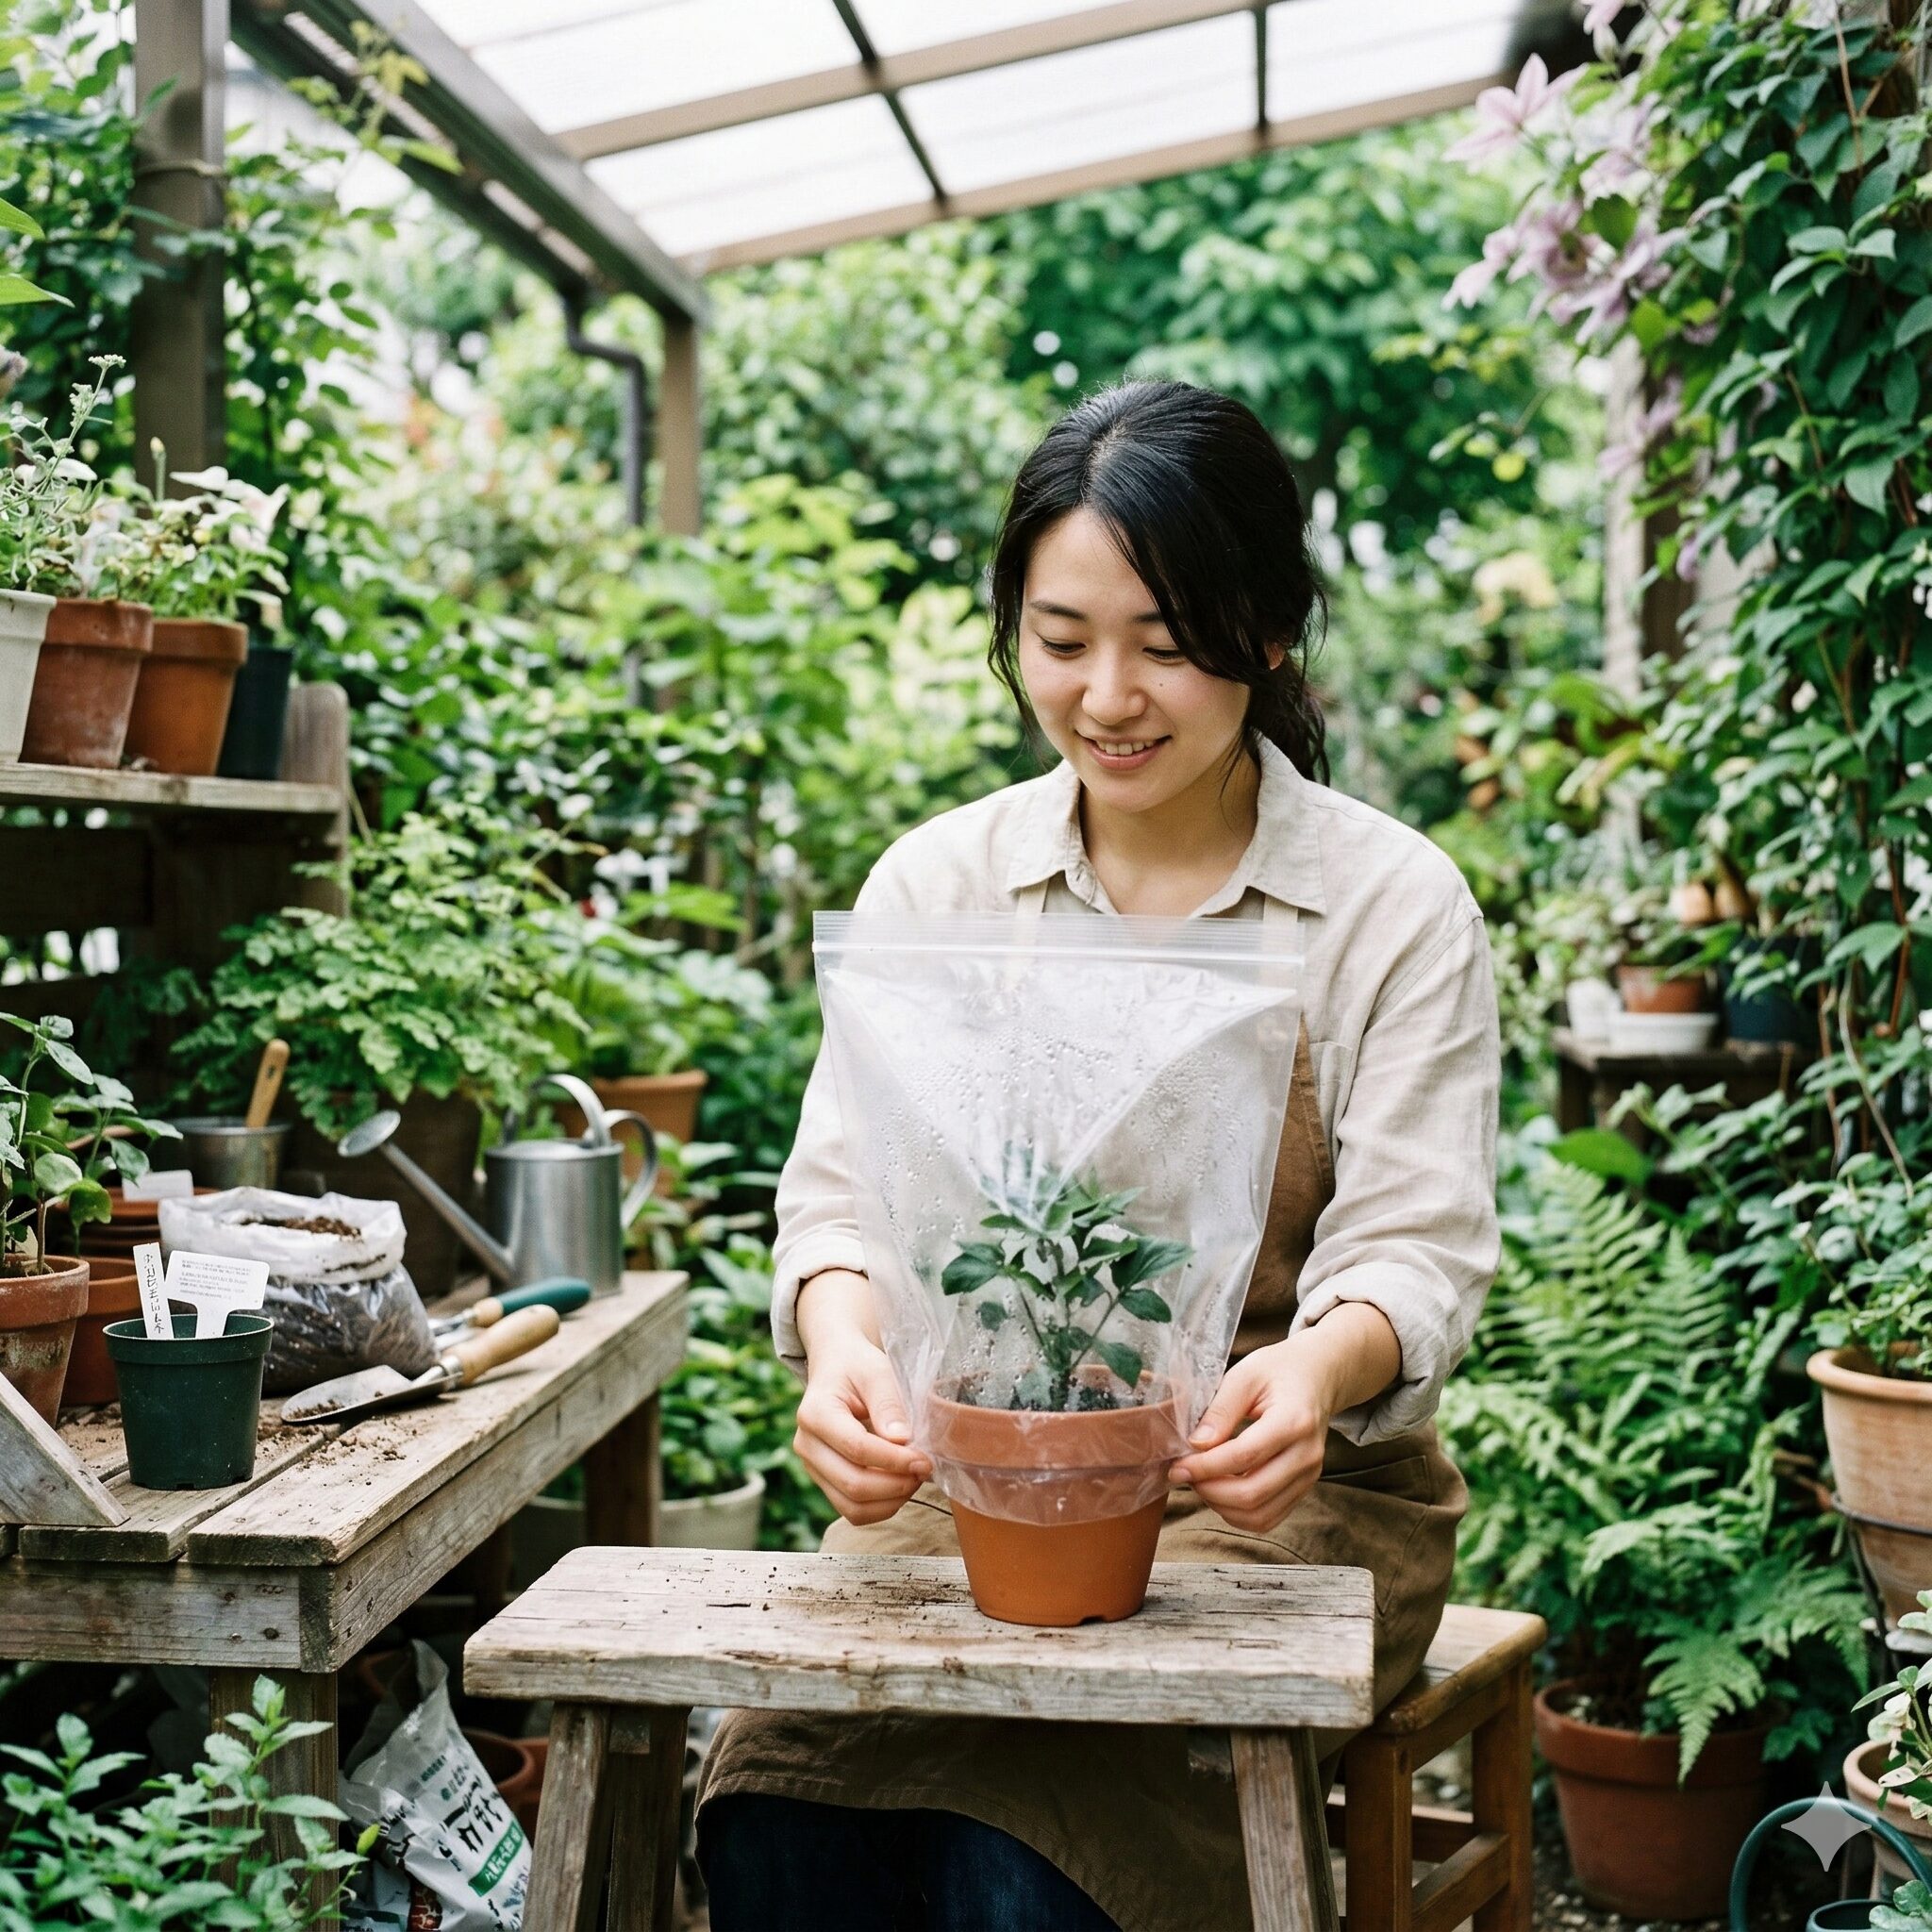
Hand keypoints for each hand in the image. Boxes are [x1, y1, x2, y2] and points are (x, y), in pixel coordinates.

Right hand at [793, 1269, 930, 1525]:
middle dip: (897, 1484)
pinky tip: (900, 1484)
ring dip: (891, 1500)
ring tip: (915, 1477)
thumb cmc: (857, 1367)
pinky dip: (881, 1506)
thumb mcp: (877, 1372)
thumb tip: (902, 1442)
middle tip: (925, 1468)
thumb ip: (889, 1404)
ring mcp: (812, 1467)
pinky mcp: (824, 1481)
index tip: (925, 1459)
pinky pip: (852, 1510)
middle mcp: (806, 1445)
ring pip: (852, 1507)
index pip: (857, 1449)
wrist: (836, 1367)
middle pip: (853, 1484)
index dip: (895, 1460)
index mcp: (815, 1413)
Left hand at [1168, 1339, 1335, 1532]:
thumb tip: (1195, 1445)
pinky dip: (1238, 1513)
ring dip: (1221, 1506)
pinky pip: (1268, 1517)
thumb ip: (1220, 1410)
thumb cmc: (1278, 1371)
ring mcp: (1309, 1476)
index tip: (1177, 1465)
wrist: (1317, 1377)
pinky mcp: (1304, 1488)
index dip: (1205, 1467)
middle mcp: (1306, 1454)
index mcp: (1294, 1421)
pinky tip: (1220, 1490)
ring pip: (1259, 1515)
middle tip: (1184, 1473)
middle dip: (1208, 1490)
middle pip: (1252, 1493)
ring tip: (1200, 1481)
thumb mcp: (1245, 1374)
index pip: (1244, 1457)